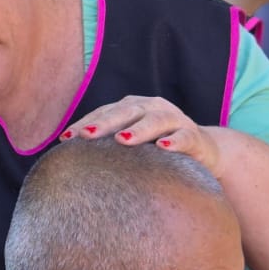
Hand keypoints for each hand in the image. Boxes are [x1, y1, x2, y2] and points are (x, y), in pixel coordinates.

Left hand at [60, 95, 223, 174]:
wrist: (204, 152)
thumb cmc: (156, 150)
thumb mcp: (131, 145)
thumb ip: (106, 147)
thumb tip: (66, 161)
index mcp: (133, 108)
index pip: (104, 113)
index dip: (85, 123)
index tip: (65, 139)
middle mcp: (152, 108)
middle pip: (126, 111)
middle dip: (105, 123)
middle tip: (85, 135)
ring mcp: (176, 119)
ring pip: (156, 120)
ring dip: (139, 129)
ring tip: (122, 140)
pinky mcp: (195, 137)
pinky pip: (185, 137)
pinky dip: (175, 141)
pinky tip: (163, 147)